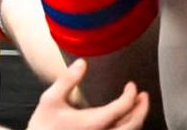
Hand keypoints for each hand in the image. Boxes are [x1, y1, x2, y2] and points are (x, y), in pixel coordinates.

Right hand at [27, 59, 148, 129]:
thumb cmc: (43, 125)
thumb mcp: (51, 99)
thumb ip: (68, 79)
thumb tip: (82, 62)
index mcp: (93, 122)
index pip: (122, 107)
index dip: (131, 94)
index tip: (131, 85)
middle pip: (133, 125)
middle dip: (142, 109)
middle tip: (144, 97)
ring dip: (137, 120)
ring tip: (138, 107)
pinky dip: (127, 128)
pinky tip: (124, 122)